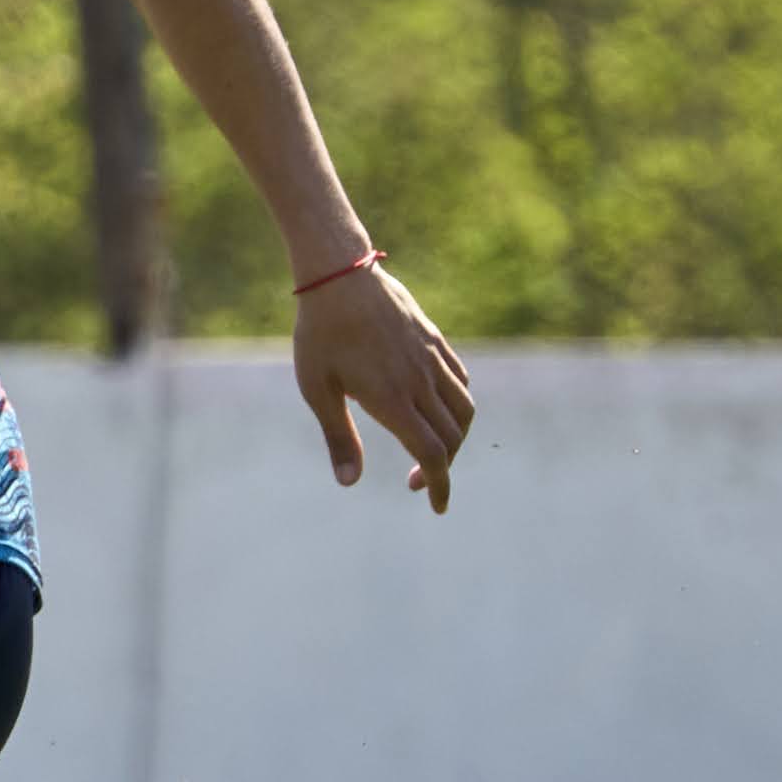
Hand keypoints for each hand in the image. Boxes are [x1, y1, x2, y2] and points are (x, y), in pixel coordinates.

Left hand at [294, 260, 474, 513]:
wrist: (339, 275)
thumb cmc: (320, 334)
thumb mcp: (318, 390)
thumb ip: (339, 437)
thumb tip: (349, 483)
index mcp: (393, 399)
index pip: (431, 454)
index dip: (439, 485)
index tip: (438, 506)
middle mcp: (421, 381)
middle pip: (451, 438)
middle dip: (442, 468)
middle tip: (417, 481)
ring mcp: (431, 358)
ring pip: (464, 409)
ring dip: (455, 438)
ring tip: (431, 448)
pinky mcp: (434, 339)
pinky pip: (460, 379)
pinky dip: (457, 404)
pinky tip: (435, 408)